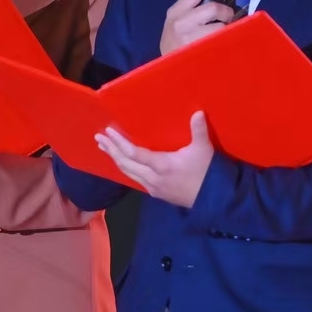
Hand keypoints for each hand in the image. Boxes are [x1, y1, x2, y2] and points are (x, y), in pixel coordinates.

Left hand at [96, 111, 213, 207]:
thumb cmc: (207, 172)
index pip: (134, 153)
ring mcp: (152, 187)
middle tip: (99, 138)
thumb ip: (199, 131)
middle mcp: (152, 178)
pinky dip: (125, 168)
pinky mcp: (155, 192)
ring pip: (128, 173)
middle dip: (111, 150)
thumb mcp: (204, 149)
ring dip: (115, 159)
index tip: (108, 132)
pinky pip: (135, 178)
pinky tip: (122, 162)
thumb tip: (198, 112)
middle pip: (125, 163)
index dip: (119, 142)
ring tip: (105, 148)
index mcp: (162, 165)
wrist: (212, 199)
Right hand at [159, 0, 232, 54]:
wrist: (166, 69)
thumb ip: (190, 11)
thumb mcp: (175, 24)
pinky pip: (221, 41)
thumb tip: (215, 0)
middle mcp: (181, 23)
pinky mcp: (201, 51)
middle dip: (225, 11)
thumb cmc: (174, 45)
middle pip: (212, 8)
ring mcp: (191, 38)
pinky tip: (223, 43)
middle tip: (227, 17)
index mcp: (174, 12)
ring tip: (224, 32)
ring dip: (226, 27)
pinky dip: (226, 39)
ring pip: (219, 26)